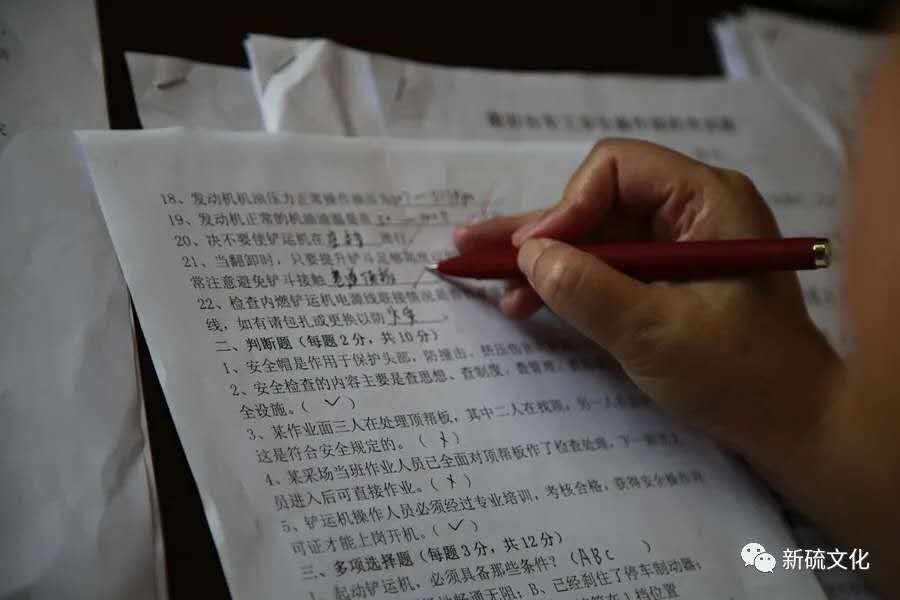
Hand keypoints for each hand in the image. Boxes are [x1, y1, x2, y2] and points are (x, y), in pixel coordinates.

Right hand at [454, 139, 840, 467]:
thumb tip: (528, 255)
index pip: (617, 168)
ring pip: (594, 235)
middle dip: (536, 231)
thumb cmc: (740, 374)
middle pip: (596, 201)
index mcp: (706, 200)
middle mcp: (690, 210)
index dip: (568, 205)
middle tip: (470, 248)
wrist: (791, 423)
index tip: (535, 255)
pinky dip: (567, 283)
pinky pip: (606, 266)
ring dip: (542, 259)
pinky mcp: (665, 278)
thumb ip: (589, 290)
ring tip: (484, 278)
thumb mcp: (658, 333)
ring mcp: (676, 245)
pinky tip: (526, 300)